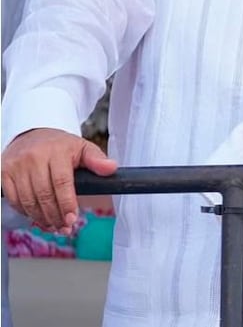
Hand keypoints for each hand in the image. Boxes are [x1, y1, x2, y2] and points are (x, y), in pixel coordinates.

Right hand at [1, 128, 117, 233]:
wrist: (31, 134)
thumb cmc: (60, 146)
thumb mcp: (82, 148)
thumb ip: (97, 160)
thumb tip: (112, 168)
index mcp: (56, 151)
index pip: (62, 182)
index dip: (67, 203)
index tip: (72, 219)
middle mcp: (34, 158)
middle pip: (44, 195)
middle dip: (55, 216)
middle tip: (65, 228)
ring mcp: (16, 166)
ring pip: (28, 200)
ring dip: (41, 218)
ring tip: (54, 226)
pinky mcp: (4, 173)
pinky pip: (14, 199)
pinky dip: (26, 212)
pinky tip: (38, 218)